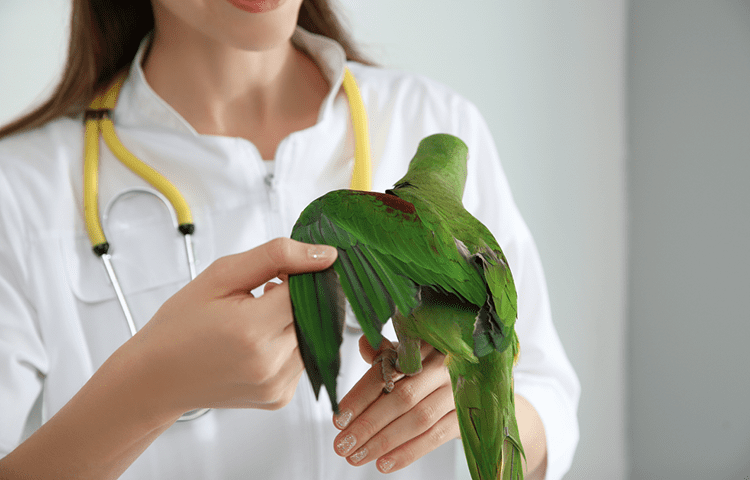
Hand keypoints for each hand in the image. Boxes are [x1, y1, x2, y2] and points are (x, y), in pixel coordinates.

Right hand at [125, 238, 337, 418]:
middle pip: (314, 314)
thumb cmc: (180, 325)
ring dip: (295, 321)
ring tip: (258, 316)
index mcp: (252, 329)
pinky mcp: (279, 397)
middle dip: (298, 297)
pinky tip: (260, 340)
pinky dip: (290, 344)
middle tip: (266, 292)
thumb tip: (324, 254)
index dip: (299, 274)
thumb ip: (275, 257)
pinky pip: (303, 360)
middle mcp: (269, 362)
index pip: (307, 289)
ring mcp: (276, 384)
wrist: (156, 377)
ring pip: (314, 337)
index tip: (280, 271)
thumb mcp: (220, 275)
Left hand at [331, 336, 459, 473]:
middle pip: (402, 398)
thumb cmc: (429, 365)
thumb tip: (364, 343)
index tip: (340, 418)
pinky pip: (436, 436)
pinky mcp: (465, 416)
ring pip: (418, 419)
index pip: (387, 371)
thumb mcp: (408, 353)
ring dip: (385, 441)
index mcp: (423, 345)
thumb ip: (384, 352)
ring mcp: (458, 392)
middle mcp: (443, 366)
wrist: (469, 376)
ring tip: (358, 456)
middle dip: (368, 424)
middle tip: (343, 444)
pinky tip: (385, 463)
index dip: (362, 396)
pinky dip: (409, 452)